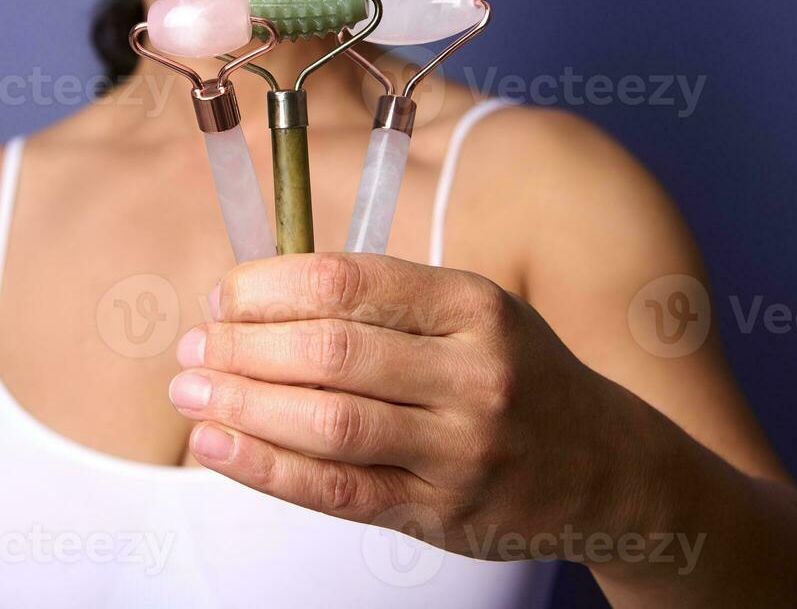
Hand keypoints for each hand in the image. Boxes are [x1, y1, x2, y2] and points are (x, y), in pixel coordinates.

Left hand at [168, 253, 632, 559]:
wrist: (607, 468)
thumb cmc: (516, 375)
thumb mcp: (471, 312)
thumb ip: (381, 302)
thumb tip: (254, 300)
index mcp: (471, 304)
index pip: (347, 283)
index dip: (267, 288)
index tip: (222, 297)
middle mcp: (472, 372)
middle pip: (329, 350)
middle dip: (241, 347)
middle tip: (190, 348)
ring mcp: (460, 449)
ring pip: (329, 421)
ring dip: (242, 405)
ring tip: (189, 394)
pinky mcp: (442, 514)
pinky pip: (338, 489)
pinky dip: (267, 468)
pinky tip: (217, 448)